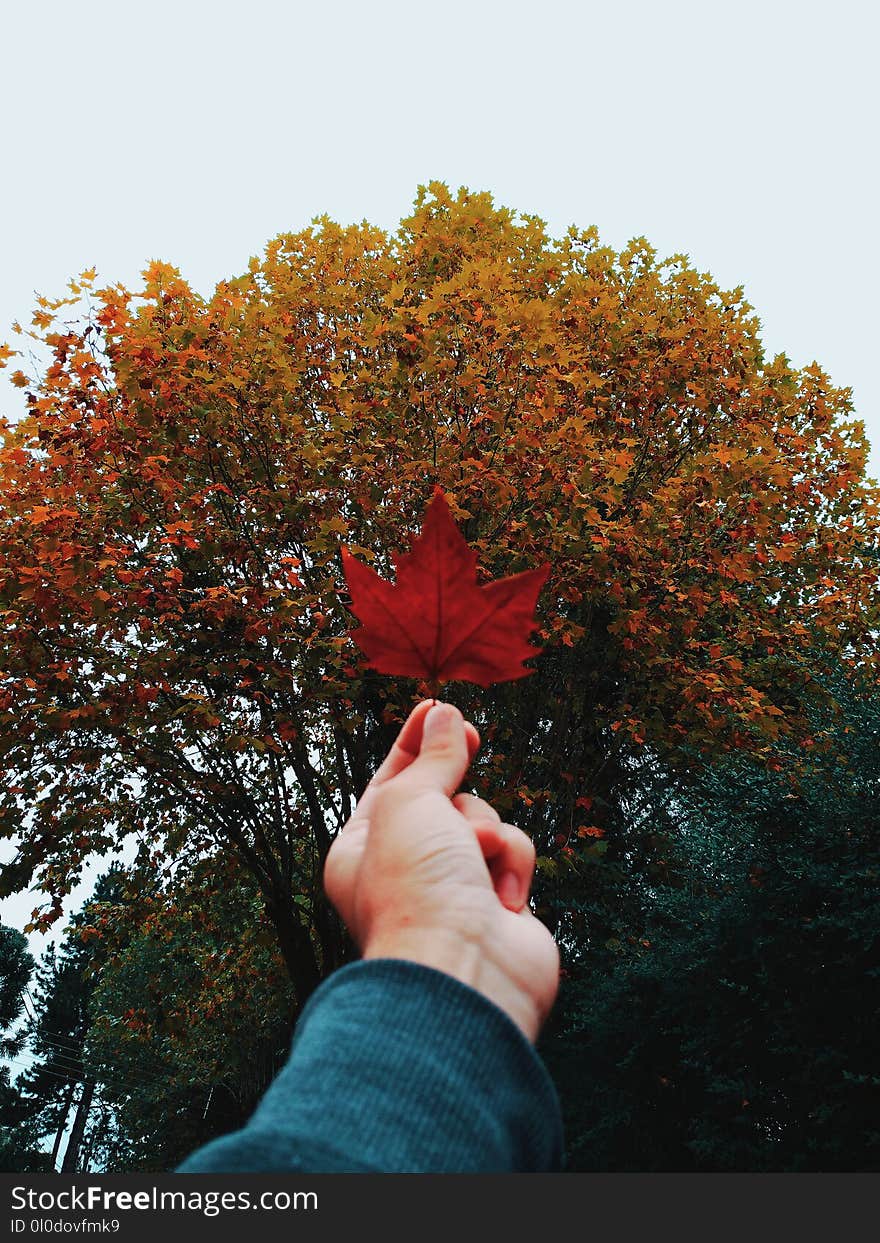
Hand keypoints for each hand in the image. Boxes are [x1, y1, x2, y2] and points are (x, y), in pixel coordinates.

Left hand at [323, 700, 559, 1041]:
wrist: (463, 970)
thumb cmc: (415, 890)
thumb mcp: (410, 802)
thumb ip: (432, 758)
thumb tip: (443, 714)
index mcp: (361, 849)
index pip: (389, 781)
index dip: (413, 742)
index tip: (436, 705)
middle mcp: (405, 870)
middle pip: (443, 797)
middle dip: (455, 784)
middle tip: (469, 736)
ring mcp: (453, 889)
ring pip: (485, 820)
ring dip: (486, 830)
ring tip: (475, 858)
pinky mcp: (498, 905)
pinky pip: (513, 853)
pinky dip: (512, 863)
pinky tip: (502, 897)